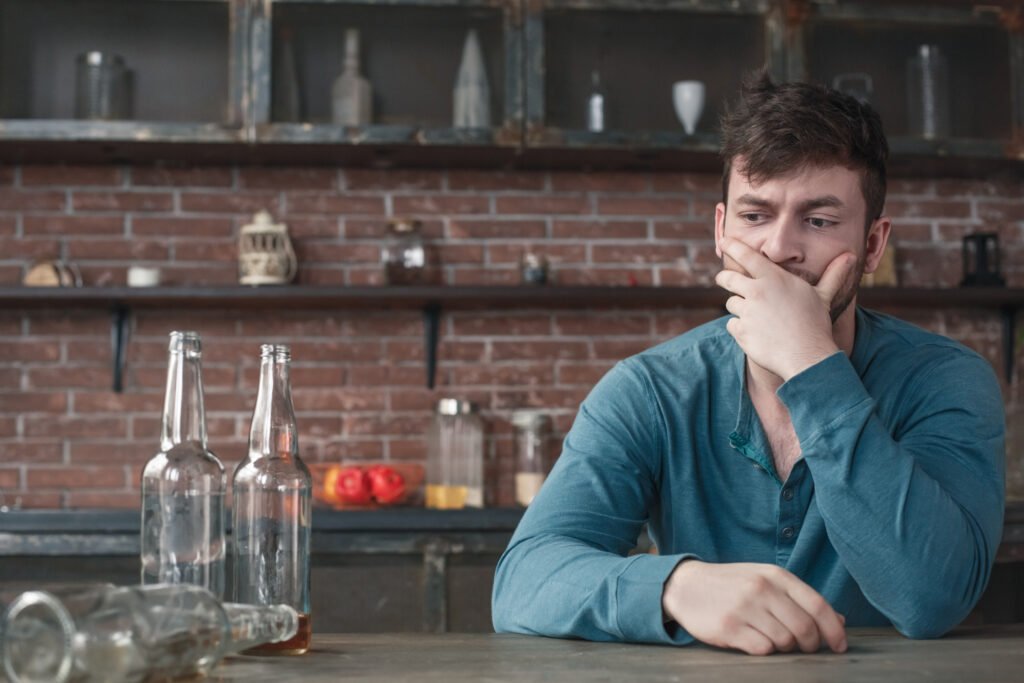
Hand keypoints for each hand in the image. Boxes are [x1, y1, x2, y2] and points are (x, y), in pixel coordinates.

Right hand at [661, 560, 846, 654]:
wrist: (686, 586)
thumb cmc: (731, 585)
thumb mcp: (766, 581)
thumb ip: (800, 599)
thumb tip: (840, 621)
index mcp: (775, 575)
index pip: (817, 605)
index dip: (834, 629)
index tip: (840, 645)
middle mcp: (761, 589)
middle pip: (805, 627)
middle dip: (812, 645)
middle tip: (807, 648)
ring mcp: (744, 608)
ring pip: (785, 641)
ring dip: (787, 649)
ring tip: (776, 642)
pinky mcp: (729, 627)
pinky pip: (763, 649)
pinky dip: (766, 651)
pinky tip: (756, 642)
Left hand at [714, 237, 854, 380]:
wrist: (807, 356)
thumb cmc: (816, 324)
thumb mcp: (823, 296)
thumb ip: (833, 275)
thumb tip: (851, 256)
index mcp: (774, 278)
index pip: (746, 255)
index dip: (732, 246)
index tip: (724, 242)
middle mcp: (757, 292)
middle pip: (727, 278)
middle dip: (723, 277)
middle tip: (723, 278)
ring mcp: (747, 312)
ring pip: (731, 303)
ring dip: (739, 308)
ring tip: (757, 316)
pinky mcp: (740, 331)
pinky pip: (731, 324)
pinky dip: (739, 328)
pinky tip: (756, 333)